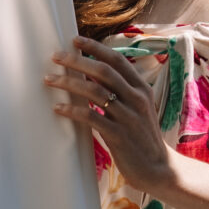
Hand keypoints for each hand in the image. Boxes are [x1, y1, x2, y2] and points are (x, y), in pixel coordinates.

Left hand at [45, 36, 173, 197]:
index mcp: (141, 89)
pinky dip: (72, 111)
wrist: (158, 169)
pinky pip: (91, 117)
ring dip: (68, 83)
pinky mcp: (119, 136)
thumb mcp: (138, 109)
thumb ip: (121, 92)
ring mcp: (128, 117)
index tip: (75, 40)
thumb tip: (94, 76)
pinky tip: (58, 108)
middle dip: (77, 60)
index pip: (117, 60)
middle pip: (102, 71)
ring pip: (94, 91)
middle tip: (55, 56)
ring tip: (49, 79)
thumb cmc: (142, 138)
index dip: (95, 48)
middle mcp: (136, 99)